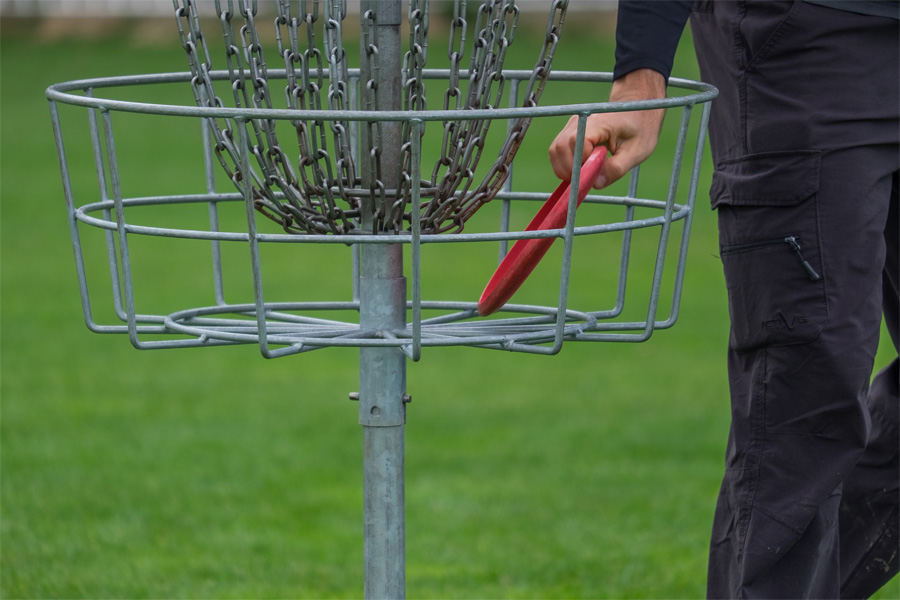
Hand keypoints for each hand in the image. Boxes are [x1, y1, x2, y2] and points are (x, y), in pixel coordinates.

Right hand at [549, 69, 666, 188]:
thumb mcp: (636, 152)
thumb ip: (616, 169)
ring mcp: (572, 125)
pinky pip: (558, 151)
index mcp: (599, 123)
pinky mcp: (568, 132)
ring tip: (584, 174)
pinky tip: (580, 169)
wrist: (637, 109)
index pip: (576, 143)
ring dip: (565, 169)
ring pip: (555, 151)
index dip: (580, 163)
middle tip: (587, 179)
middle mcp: (580, 121)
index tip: (593, 173)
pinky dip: (565, 165)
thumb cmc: (640, 128)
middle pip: (560, 148)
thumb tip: (595, 184)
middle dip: (569, 170)